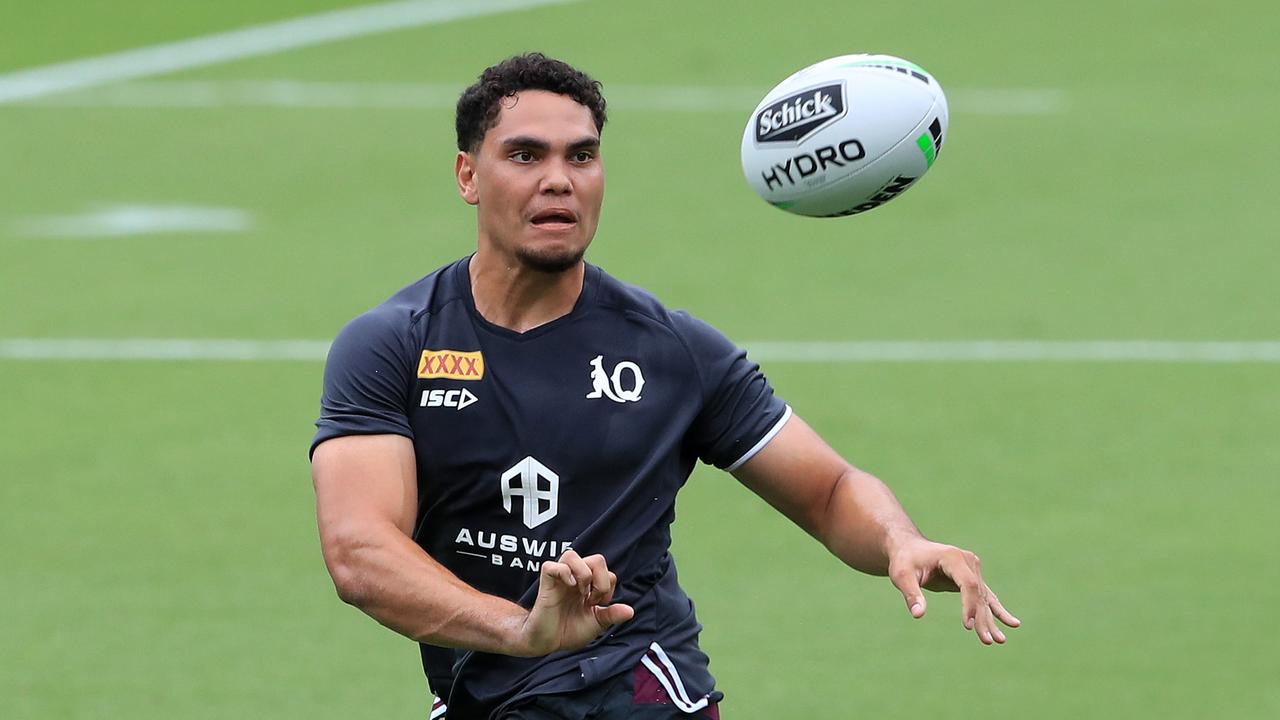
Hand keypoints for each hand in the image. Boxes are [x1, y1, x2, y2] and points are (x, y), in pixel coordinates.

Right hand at [516, 549, 633, 655]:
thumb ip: (611, 615)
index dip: (608, 587)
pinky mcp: (546, 584)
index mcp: (588, 585)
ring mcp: (560, 579)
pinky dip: (563, 573)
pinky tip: (568, 587)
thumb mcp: (595, 624)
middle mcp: (575, 578)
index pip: (607, 571)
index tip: (597, 604)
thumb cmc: (568, 631)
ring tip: (580, 592)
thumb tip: (630, 611)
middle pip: (596, 559)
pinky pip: (551, 566)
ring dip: (583, 573)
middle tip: (591, 599)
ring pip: (572, 555)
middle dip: (601, 580)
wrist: (546, 643)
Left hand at [887, 538, 1020, 644]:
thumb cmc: (904, 561)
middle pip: (979, 594)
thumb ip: (911, 594)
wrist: (909, 549)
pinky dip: (996, 611)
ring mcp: (973, 569)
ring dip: (991, 620)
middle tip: (987, 641)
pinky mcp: (973, 578)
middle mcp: (968, 562)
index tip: (968, 626)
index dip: (970, 605)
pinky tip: (1012, 623)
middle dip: (982, 619)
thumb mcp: (902, 576)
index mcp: (953, 558)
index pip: (969, 584)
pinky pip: (986, 597)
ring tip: (1000, 641)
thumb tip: (918, 615)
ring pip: (984, 599)